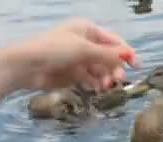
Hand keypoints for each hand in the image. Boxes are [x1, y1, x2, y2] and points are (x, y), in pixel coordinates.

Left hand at [9, 19, 137, 91]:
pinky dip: (96, 84)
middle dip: (115, 68)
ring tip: (105, 87)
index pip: (114, 41)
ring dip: (106, 78)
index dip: (125, 53)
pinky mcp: (73, 74)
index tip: (136, 66)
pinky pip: (90, 79)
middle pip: (108, 57)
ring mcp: (79, 60)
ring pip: (100, 70)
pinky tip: (97, 89)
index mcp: (88, 31)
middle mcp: (85, 44)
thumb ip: (108, 54)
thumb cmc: (55, 50)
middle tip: (118, 80)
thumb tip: (129, 56)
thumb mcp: (84, 49)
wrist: (27, 66)